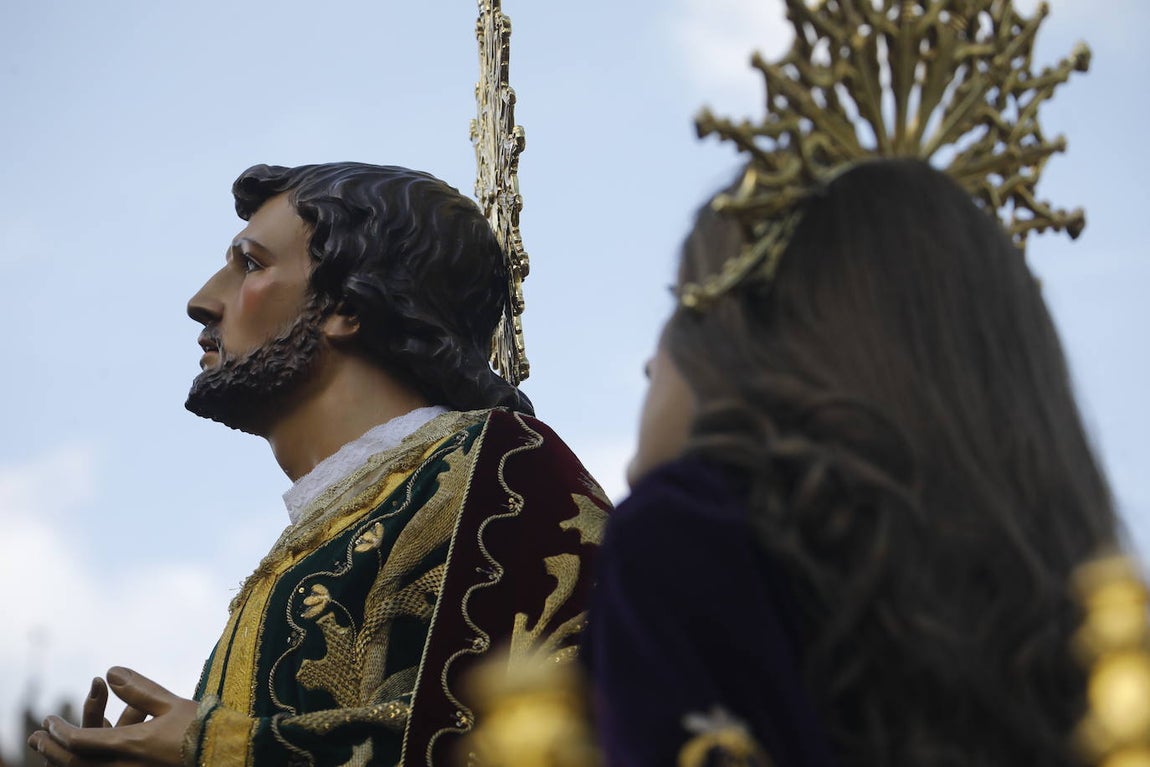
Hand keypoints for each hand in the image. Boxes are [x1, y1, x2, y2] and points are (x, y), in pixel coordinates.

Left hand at [28, 667, 196, 766]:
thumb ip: (138, 689)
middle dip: (52, 750)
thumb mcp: (169, 703)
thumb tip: (110, 671)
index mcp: (129, 747)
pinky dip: (84, 766)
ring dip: (63, 761)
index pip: (80, 742)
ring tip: (50, 749)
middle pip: (75, 764)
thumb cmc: (200, 728)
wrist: (223, 754)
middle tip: (38, 737)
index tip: (49, 720)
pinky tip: (82, 760)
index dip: (59, 731)